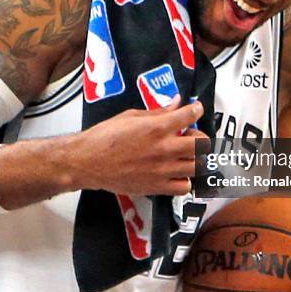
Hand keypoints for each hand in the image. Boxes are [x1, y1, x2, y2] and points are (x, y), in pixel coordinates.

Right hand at [77, 96, 205, 195]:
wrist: (88, 162)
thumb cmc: (104, 137)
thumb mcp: (130, 116)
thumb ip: (157, 112)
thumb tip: (175, 104)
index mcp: (157, 128)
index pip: (190, 115)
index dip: (196, 109)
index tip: (196, 109)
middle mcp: (164, 149)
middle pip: (202, 145)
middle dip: (200, 137)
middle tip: (191, 135)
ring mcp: (162, 170)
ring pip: (197, 166)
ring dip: (195, 158)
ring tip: (185, 154)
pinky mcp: (157, 187)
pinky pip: (184, 187)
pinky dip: (185, 180)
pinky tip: (177, 173)